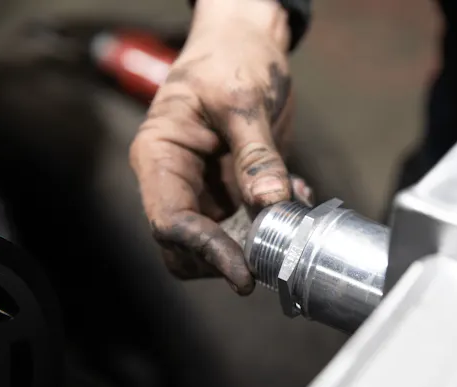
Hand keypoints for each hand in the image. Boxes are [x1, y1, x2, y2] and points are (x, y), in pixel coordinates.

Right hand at [130, 0, 307, 294]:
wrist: (245, 42)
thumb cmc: (230, 57)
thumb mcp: (244, 100)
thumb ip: (257, 155)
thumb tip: (270, 205)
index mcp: (159, 156)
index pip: (170, 223)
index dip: (206, 253)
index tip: (244, 275)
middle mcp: (176, 179)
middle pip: (186, 247)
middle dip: (228, 258)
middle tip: (274, 254)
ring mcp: (204, 187)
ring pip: (218, 243)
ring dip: (255, 244)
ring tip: (292, 219)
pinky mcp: (233, 189)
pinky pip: (248, 223)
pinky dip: (273, 223)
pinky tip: (296, 197)